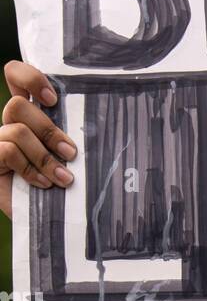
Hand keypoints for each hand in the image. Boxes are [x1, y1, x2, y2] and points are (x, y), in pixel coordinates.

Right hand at [0, 61, 76, 219]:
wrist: (44, 224)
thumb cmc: (61, 189)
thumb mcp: (68, 160)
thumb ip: (71, 141)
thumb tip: (102, 132)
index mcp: (28, 116)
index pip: (15, 76)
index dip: (29, 77)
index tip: (53, 99)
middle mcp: (9, 126)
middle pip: (16, 105)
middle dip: (48, 130)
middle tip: (71, 153)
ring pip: (16, 130)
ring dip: (44, 156)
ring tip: (64, 178)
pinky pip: (9, 151)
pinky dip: (31, 169)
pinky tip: (44, 184)